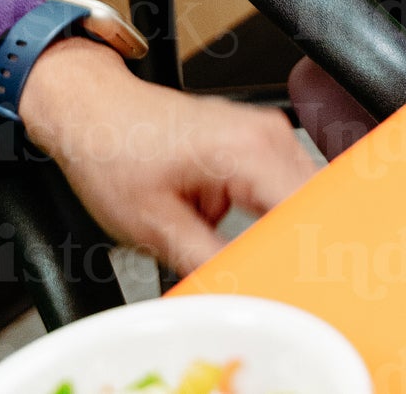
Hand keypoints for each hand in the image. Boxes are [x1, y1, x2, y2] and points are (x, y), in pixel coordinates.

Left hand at [19, 36, 314, 272]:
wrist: (92, 112)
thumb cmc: (113, 152)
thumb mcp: (157, 227)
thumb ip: (211, 264)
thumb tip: (245, 293)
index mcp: (246, 149)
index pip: (309, 210)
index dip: (309, 256)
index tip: (300, 289)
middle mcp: (264, 134)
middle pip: (313, 203)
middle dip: (300, 248)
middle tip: (275, 286)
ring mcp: (262, 134)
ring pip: (301, 197)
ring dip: (284, 234)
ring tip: (251, 262)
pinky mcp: (253, 142)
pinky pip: (282, 187)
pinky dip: (270, 219)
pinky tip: (242, 240)